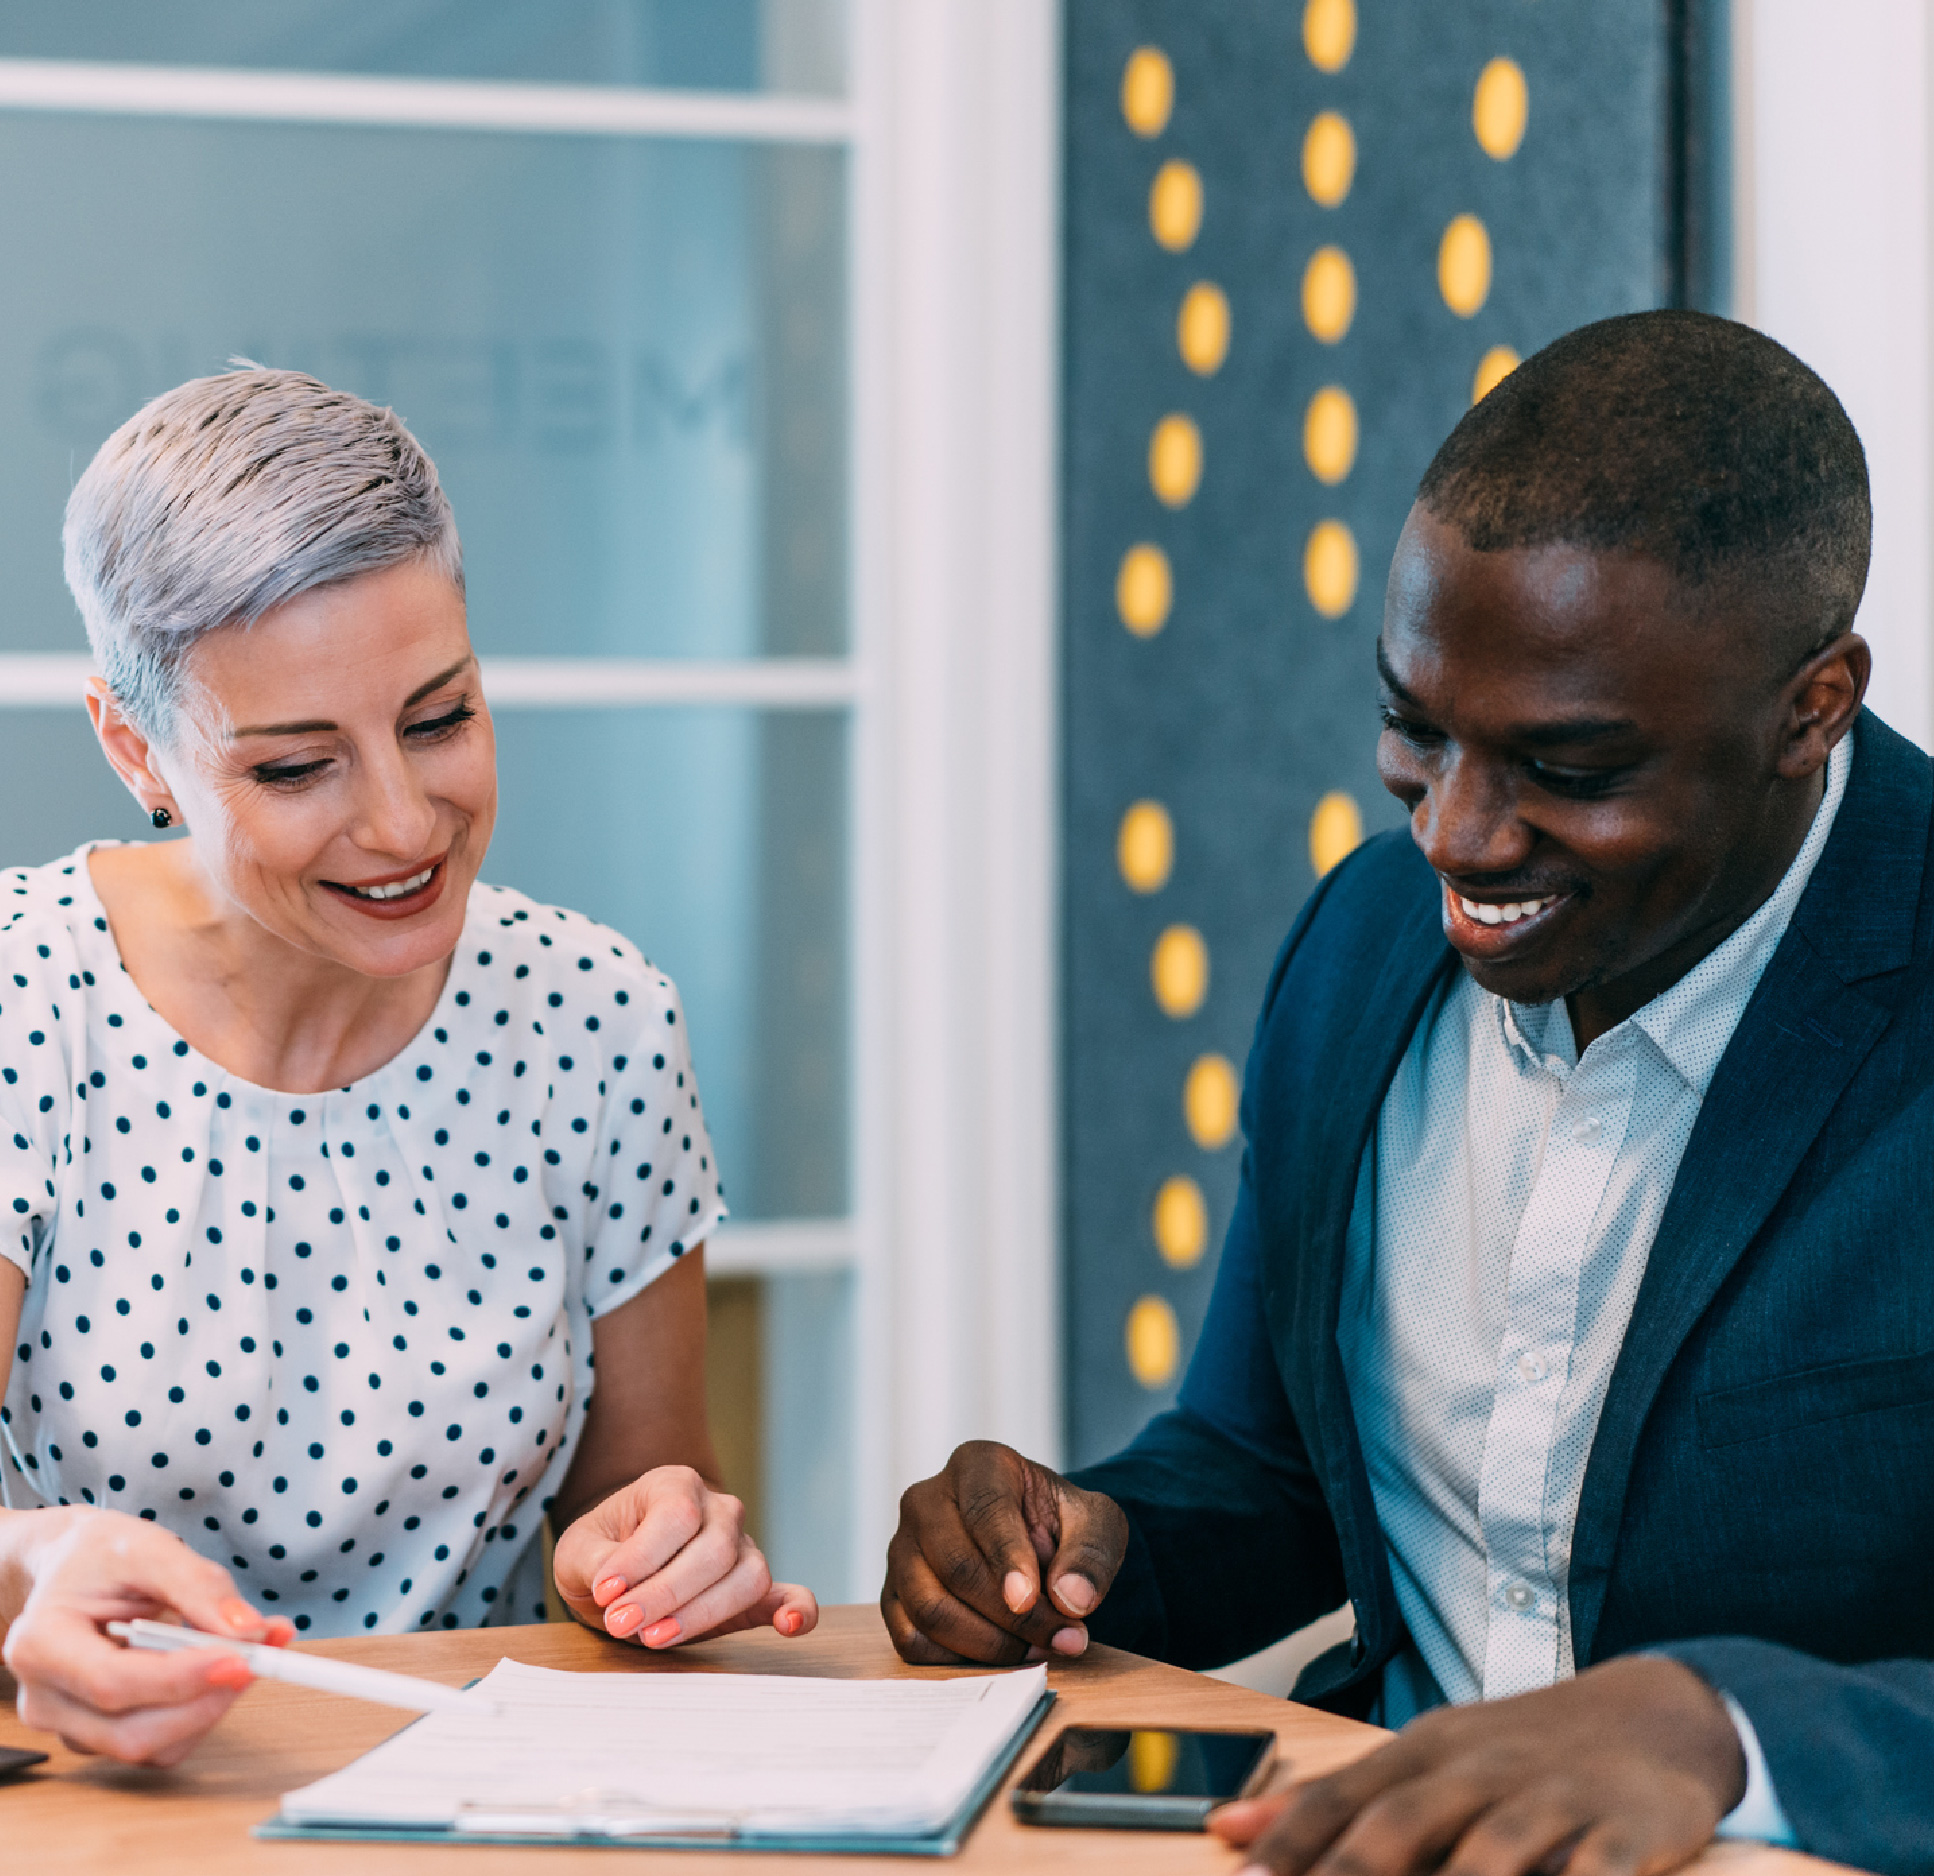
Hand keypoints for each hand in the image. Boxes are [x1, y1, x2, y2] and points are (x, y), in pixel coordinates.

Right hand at [3, 1507, 293, 1765]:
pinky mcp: (100, 1733)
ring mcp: (70, 1723)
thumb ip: (198, 1586)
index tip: (241, 1658)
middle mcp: (46, 1698)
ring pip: (151, 1746)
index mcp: (41, 1644)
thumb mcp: (147, 1548)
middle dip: (207, 1700)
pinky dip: (203, 1710)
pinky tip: (227, 1666)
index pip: (112, 1683)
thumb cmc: (98, 1556)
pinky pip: (160, 1742)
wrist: (70, 1569)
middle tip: (263, 1655)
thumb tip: (246, 1630)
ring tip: (254, 1649)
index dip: (181, 1679)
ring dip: (213, 1705)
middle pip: (131, 1732)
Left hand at [551, 1464, 816, 1647]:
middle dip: (665, 1594)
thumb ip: (594, 1562)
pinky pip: (789, 1594)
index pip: (677, 1516)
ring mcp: (743, 1547)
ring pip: (747, 1577)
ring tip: (654, 1639)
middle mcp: (720, 1509)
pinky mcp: (754, 1590)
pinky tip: (791, 1626)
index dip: (643, 1557)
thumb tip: (614, 1588)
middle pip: (713, 1549)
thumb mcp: (578, 1550)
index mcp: (676, 1484)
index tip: (605, 1592)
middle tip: (620, 1625)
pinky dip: (797, 1609)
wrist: (620, 1569)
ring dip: (702, 1614)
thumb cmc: (601, 1553)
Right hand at [881, 1440, 1129, 1665]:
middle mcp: (927, 1500)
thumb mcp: (1097, 1525)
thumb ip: (1091, 1554)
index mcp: (977, 1465)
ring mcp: (902, 1548)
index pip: (985, 1511)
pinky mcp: (893, 1594)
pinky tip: (1000, 1656)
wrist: (1036, 1544)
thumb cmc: (1062, 1526)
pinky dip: (957, 1660)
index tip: (1029, 1600)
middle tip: (1060, 1638)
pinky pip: (912, 1639)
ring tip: (1036, 1649)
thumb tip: (1071, 1598)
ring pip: (929, 1608)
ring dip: (988, 1644)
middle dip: (1011, 1616)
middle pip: (955, 1566)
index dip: (1007, 1559)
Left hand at [1210, 1656, 1747, 1875]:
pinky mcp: (1626, 1830)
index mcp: (1422, 1754)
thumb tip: (1228, 1826)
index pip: (1338, 1799)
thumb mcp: (1423, 1761)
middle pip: (1400, 1827)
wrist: (1651, 1714)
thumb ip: (1332, 1800)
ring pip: (1491, 1854)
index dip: (1288, 1845)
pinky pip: (1598, 1873)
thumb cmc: (1515, 1755)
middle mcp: (1477, 1772)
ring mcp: (1551, 1799)